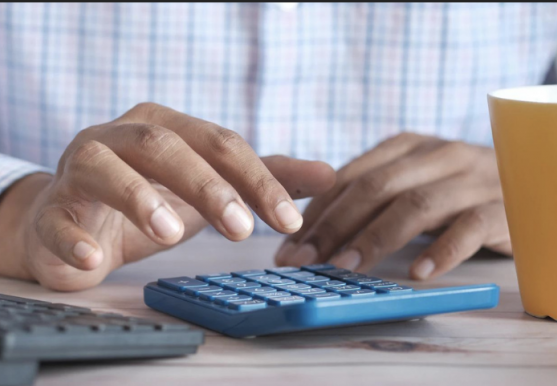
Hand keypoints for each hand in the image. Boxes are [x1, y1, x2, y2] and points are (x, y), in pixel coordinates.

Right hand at [0, 103, 334, 290]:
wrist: (68, 224)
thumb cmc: (142, 201)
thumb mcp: (205, 188)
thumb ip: (261, 179)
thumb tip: (329, 174)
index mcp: (161, 126)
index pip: (216, 142)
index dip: (255, 178)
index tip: (288, 219)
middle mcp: (118, 137)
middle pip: (163, 145)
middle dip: (206, 184)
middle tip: (241, 229)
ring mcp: (78, 170)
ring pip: (105, 168)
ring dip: (138, 197)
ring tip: (171, 233)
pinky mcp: (50, 211)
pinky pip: (57, 220)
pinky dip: (74, 240)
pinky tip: (94, 260)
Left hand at [274, 132, 511, 279]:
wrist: (531, 181)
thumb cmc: (454, 191)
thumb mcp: (409, 182)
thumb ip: (367, 197)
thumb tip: (307, 232)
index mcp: (405, 146)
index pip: (349, 177)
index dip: (315, 213)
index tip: (287, 246)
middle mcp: (436, 155)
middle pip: (375, 188)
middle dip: (332, 226)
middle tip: (304, 260)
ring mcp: (470, 178)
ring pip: (415, 205)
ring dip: (375, 238)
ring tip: (346, 268)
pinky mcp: (501, 206)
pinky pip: (469, 227)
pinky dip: (442, 250)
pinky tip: (418, 273)